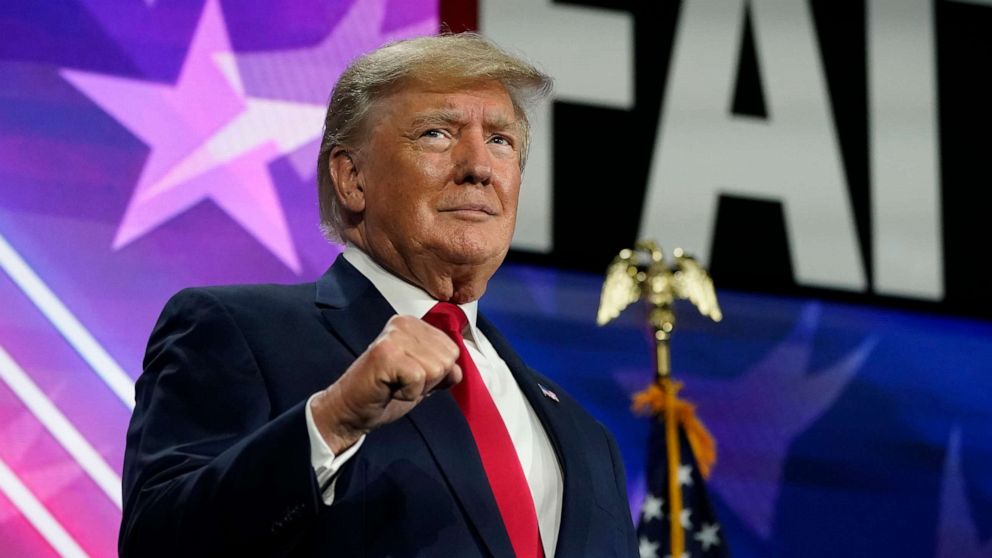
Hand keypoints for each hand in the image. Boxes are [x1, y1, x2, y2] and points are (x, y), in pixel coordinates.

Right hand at [309, 315, 462, 453]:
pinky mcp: (386, 353)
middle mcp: (404, 323)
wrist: (351, 409)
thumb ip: (442, 371)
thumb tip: (458, 370)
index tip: (411, 376)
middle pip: (447, 358)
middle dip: (430, 380)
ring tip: (395, 384)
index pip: (452, 350)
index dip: (437, 373)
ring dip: (419, 387)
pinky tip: (390, 388)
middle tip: (402, 382)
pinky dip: (408, 392)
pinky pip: (419, 377)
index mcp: (414, 325)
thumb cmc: (385, 393)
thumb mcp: (423, 380)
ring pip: (436, 368)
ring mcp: (394, 336)